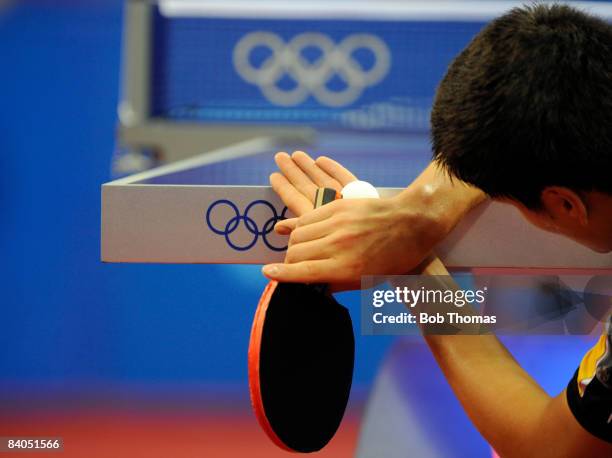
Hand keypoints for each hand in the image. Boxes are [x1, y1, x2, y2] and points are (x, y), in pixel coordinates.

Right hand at [264, 151, 452, 290]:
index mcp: (346, 268)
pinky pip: (308, 216)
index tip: (268, 273)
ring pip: (298, 233)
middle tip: (292, 265)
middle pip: (296, 253)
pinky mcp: (338, 207)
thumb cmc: (392, 259)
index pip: (303, 272)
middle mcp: (338, 245)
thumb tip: (313, 285)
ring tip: (299, 249)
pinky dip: (302, 226)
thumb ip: (337, 283)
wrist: (412, 224)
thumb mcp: (367, 280)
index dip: (282, 274)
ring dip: (294, 243)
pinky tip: (304, 232)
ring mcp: (337, 223)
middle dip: (288, 261)